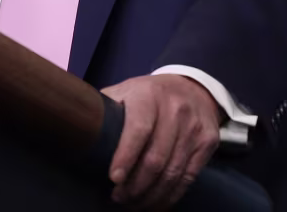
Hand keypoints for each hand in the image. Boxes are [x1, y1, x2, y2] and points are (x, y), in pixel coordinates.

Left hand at [101, 74, 220, 209]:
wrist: (191, 87)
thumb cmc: (147, 95)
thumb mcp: (125, 91)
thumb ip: (105, 107)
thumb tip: (78, 127)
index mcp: (148, 95)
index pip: (138, 129)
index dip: (125, 156)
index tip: (114, 178)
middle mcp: (175, 110)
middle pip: (156, 158)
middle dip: (135, 185)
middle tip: (119, 198)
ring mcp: (194, 127)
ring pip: (172, 172)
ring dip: (151, 195)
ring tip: (134, 204)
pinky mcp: (207, 142)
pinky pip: (189, 177)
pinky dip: (171, 195)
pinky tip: (156, 203)